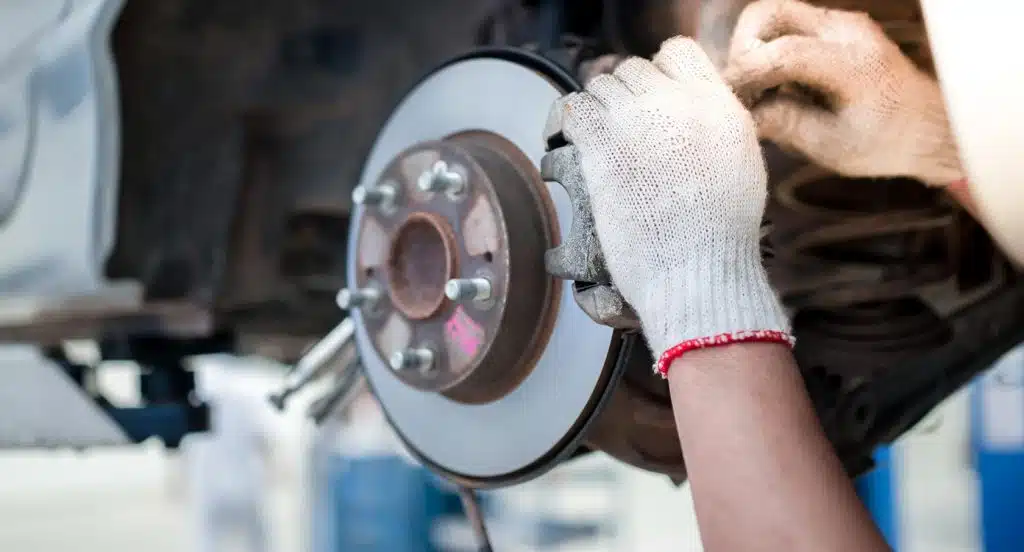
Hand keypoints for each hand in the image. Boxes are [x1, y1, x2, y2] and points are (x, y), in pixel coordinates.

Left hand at [553, 37, 790, 374]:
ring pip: (601, 86)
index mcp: (716, 102)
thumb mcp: (739, 164)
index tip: (653, 99)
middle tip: (623, 129)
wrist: (695, 267)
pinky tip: (576, 145)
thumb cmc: (720, 234)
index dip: (661, 73)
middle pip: (634, 69)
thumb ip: (713, 127)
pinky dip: (571, 123)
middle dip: (627, 96)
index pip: (678, 52)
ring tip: (600, 141)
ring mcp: (636, 118)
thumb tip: (691, 115)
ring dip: (598, 110)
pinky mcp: (601, 144)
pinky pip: (574, 109)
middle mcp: (676, 100)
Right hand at [724, 0, 963, 186]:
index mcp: (853, 64)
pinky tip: (776, 82)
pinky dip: (769, 47)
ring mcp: (842, 23)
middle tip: (741, 86)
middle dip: (743, 48)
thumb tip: (745, 113)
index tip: (729, 99)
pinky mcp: (836, 26)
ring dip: (753, 46)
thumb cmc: (885, 143)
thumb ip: (785, 124)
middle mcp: (847, 31)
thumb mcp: (832, 146)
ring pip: (776, 13)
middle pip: (771, 13)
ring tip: (756, 86)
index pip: (785, 52)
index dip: (746, 73)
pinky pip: (788, 24)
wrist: (929, 127)